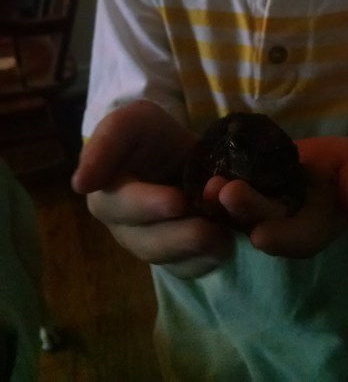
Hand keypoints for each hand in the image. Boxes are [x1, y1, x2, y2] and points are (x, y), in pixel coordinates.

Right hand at [71, 101, 233, 277]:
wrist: (181, 154)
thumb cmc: (151, 136)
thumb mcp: (134, 122)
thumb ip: (107, 141)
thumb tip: (80, 184)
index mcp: (106, 194)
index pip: (120, 204)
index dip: (147, 205)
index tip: (176, 201)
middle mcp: (123, 227)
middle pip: (145, 241)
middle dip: (178, 233)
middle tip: (208, 224)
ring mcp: (149, 246)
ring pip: (167, 259)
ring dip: (196, 248)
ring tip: (220, 234)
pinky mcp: (175, 260)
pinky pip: (187, 269)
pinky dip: (207, 260)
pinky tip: (225, 244)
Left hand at [202, 136, 347, 257]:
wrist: (344, 168)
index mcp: (315, 228)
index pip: (298, 238)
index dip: (281, 238)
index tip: (261, 237)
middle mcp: (285, 225)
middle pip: (263, 222)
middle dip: (244, 211)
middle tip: (223, 192)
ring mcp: (266, 208)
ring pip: (241, 210)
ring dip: (221, 201)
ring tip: (206, 183)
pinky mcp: (252, 189)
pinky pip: (233, 187)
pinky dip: (217, 182)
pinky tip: (199, 167)